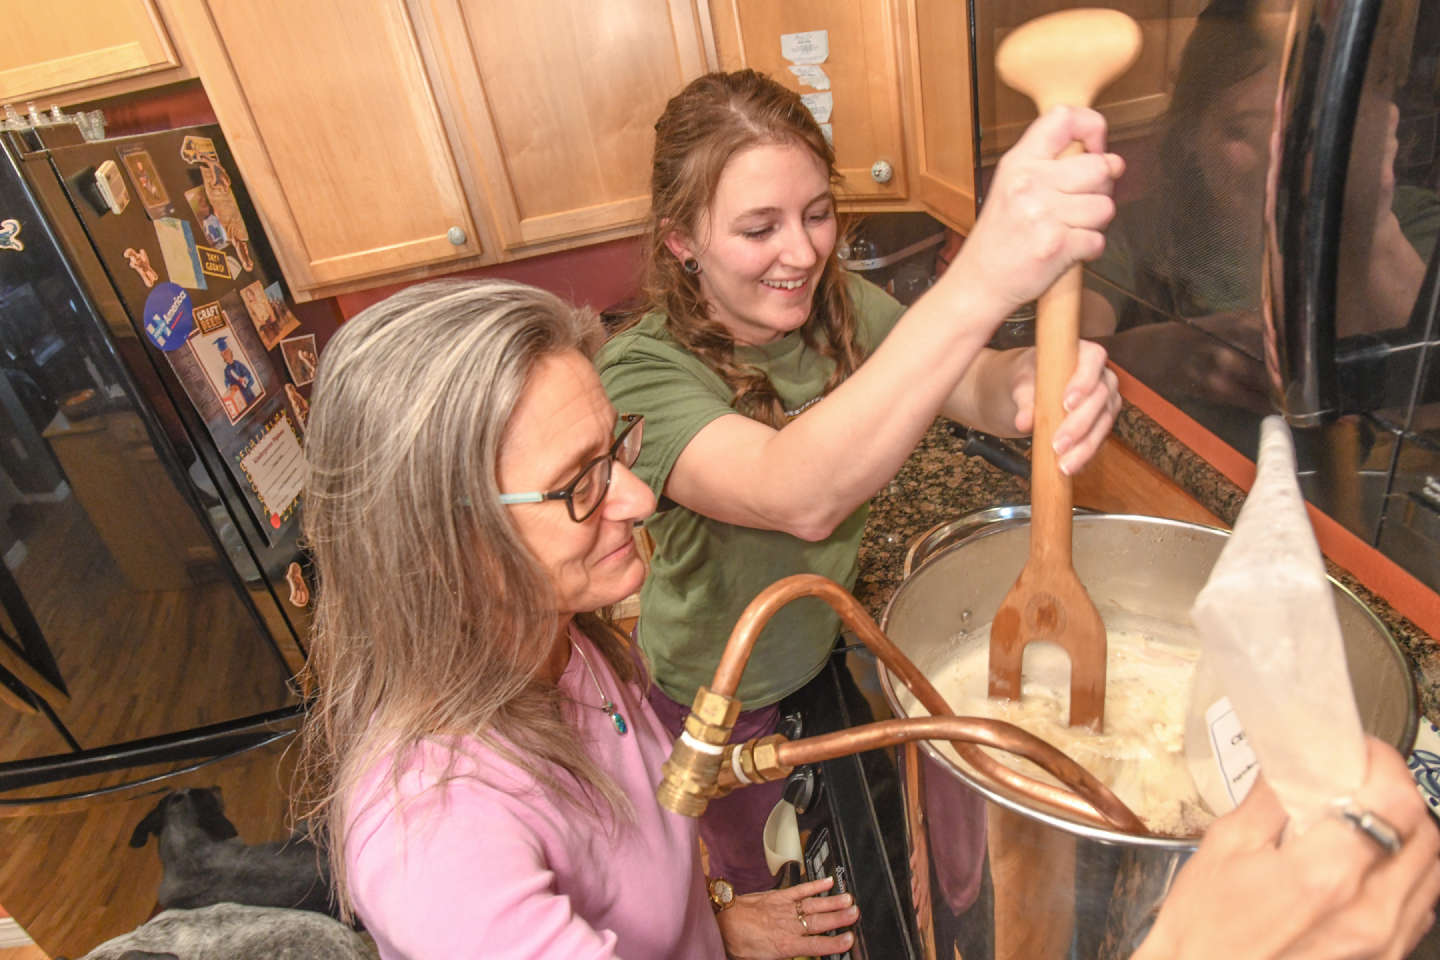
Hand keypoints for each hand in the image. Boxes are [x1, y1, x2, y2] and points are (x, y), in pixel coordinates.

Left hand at [714, 875, 857, 959]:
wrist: (722, 922)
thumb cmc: (739, 943)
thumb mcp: (763, 959)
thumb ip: (784, 957)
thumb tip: (800, 957)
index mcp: (786, 945)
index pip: (816, 945)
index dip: (835, 943)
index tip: (849, 940)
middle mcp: (788, 926)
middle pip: (819, 922)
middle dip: (839, 918)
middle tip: (856, 914)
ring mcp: (784, 909)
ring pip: (813, 905)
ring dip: (832, 902)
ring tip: (849, 899)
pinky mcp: (778, 896)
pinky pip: (800, 890)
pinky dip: (814, 885)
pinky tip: (828, 882)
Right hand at [947, 105, 1123, 317]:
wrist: (978, 283)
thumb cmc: (999, 238)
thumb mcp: (1014, 187)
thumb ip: (1056, 165)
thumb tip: (1114, 161)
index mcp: (1019, 163)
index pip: (1063, 117)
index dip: (1091, 127)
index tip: (1094, 149)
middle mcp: (1030, 183)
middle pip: (1100, 167)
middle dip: (1100, 189)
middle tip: (1077, 204)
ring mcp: (1043, 215)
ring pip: (1105, 206)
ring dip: (1094, 223)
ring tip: (1068, 229)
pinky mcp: (1056, 246)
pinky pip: (1098, 240)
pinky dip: (1088, 250)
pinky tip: (1065, 250)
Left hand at [1007, 340, 1119, 474]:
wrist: (1023, 392)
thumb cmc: (1024, 378)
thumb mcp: (1019, 382)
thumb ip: (1024, 398)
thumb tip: (1025, 422)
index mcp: (1083, 353)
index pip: (1093, 359)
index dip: (1084, 381)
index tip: (1067, 403)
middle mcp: (1100, 376)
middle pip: (1101, 397)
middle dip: (1080, 424)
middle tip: (1059, 444)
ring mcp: (1104, 402)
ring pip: (1103, 423)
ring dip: (1085, 447)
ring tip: (1064, 465)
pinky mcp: (1100, 424)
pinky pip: (1098, 440)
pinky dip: (1085, 456)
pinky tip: (1071, 469)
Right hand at [1134, 737, 1439, 959]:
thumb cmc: (1204, 929)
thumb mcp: (1224, 848)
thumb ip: (1270, 800)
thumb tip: (1295, 764)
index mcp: (1324, 875)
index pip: (1394, 801)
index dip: (1384, 764)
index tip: (1360, 752)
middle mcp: (1367, 912)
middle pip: (1423, 831)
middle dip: (1397, 795)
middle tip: (1361, 782)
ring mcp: (1383, 941)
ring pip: (1431, 868)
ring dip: (1406, 833)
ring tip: (1365, 824)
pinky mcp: (1385, 958)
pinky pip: (1421, 905)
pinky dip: (1406, 873)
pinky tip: (1368, 866)